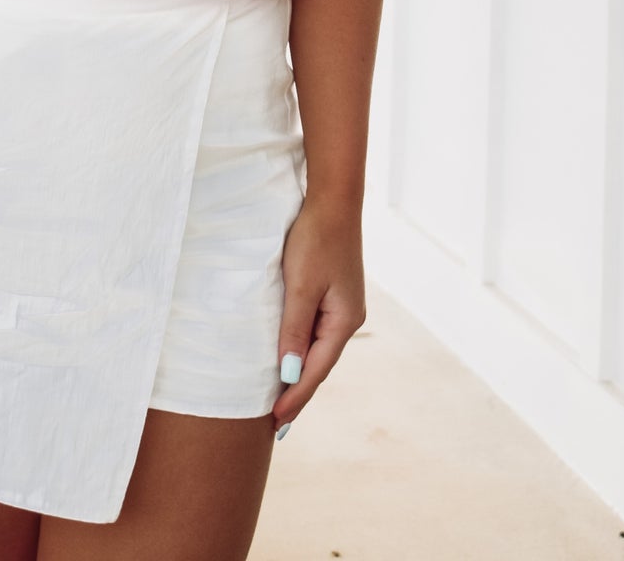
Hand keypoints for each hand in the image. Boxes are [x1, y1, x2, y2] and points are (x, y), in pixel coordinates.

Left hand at [271, 197, 366, 433]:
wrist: (332, 200)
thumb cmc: (315, 239)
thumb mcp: (300, 286)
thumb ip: (293, 330)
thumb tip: (287, 373)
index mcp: (344, 321)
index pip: (315, 370)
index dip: (294, 396)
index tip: (275, 422)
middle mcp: (348, 318)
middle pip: (319, 364)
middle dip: (297, 391)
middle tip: (275, 422)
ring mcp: (342, 306)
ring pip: (317, 348)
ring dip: (298, 371)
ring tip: (279, 397)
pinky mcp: (333, 293)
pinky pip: (315, 330)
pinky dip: (301, 348)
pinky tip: (290, 356)